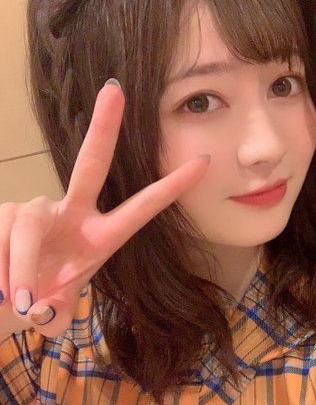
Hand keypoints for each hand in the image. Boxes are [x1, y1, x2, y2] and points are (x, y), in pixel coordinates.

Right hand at [0, 80, 208, 336]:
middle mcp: (72, 213)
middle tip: (115, 90)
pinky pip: (2, 234)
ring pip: (28, 223)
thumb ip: (54, 313)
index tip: (206, 161)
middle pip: (90, 163)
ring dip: (21, 266)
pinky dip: (1, 266)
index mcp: (101, 236)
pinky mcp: (3, 213)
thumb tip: (40, 308)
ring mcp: (35, 210)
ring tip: (18, 298)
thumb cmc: (38, 302)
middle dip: (104, 127)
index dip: (172, 187)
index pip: (142, 207)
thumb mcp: (54, 313)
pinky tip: (2, 287)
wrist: (1, 302)